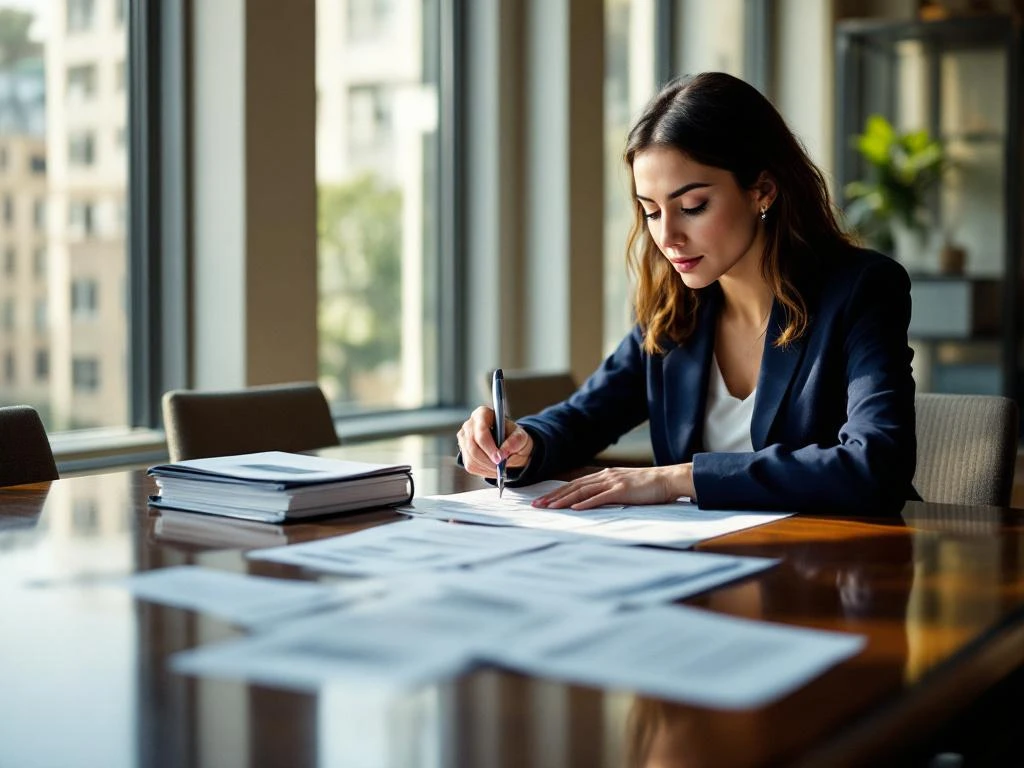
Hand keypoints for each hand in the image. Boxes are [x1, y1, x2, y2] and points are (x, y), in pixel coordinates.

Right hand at [457, 406, 533, 478]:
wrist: (510, 445)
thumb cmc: (513, 437)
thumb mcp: (521, 435)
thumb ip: (515, 441)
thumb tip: (503, 452)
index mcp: (482, 414)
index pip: (481, 431)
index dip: (489, 447)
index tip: (500, 458)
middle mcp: (469, 425)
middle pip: (472, 446)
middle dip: (488, 460)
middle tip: (500, 467)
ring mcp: (464, 439)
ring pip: (471, 458)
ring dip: (486, 467)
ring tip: (499, 467)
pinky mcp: (463, 452)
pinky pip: (470, 465)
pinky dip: (483, 470)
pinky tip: (492, 467)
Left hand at [533, 464, 693, 509]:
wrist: (667, 479)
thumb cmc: (648, 486)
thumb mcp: (624, 486)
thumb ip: (609, 491)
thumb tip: (593, 501)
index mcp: (605, 475)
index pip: (575, 484)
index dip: (557, 492)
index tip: (543, 501)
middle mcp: (605, 476)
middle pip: (573, 487)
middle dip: (553, 496)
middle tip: (537, 505)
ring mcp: (613, 482)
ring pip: (582, 491)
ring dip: (564, 500)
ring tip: (550, 507)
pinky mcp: (622, 491)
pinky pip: (600, 497)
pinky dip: (586, 503)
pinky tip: (574, 509)